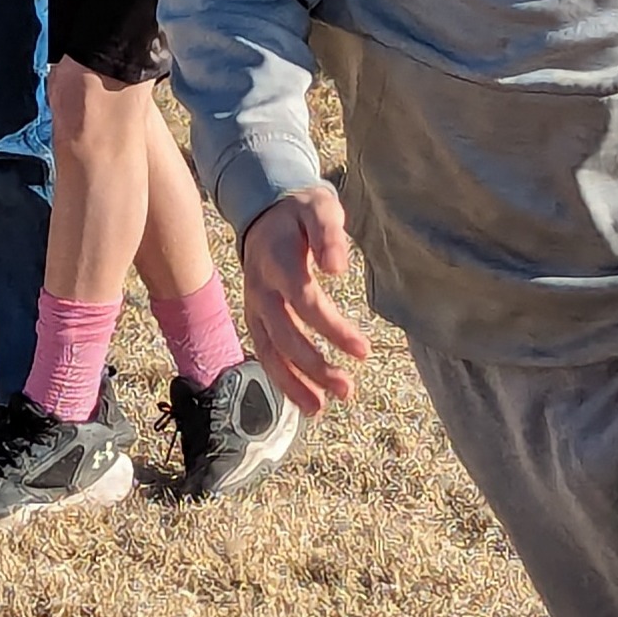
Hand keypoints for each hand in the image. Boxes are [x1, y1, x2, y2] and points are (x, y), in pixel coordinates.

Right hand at [240, 186, 372, 413]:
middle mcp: (260, 288)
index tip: (363, 350)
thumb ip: (328, 235)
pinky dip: (280, 378)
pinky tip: (303, 398)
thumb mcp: (320, 209)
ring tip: (319, 407)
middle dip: (314, 366)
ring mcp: (253, 304)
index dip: (333, 329)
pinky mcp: (255, 315)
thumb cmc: (300, 211)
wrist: (263, 211)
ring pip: (268, 350)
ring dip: (292, 382)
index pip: (305, 302)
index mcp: (278, 261)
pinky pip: (264, 351)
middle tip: (347, 389)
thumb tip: (337, 270)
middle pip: (284, 335)